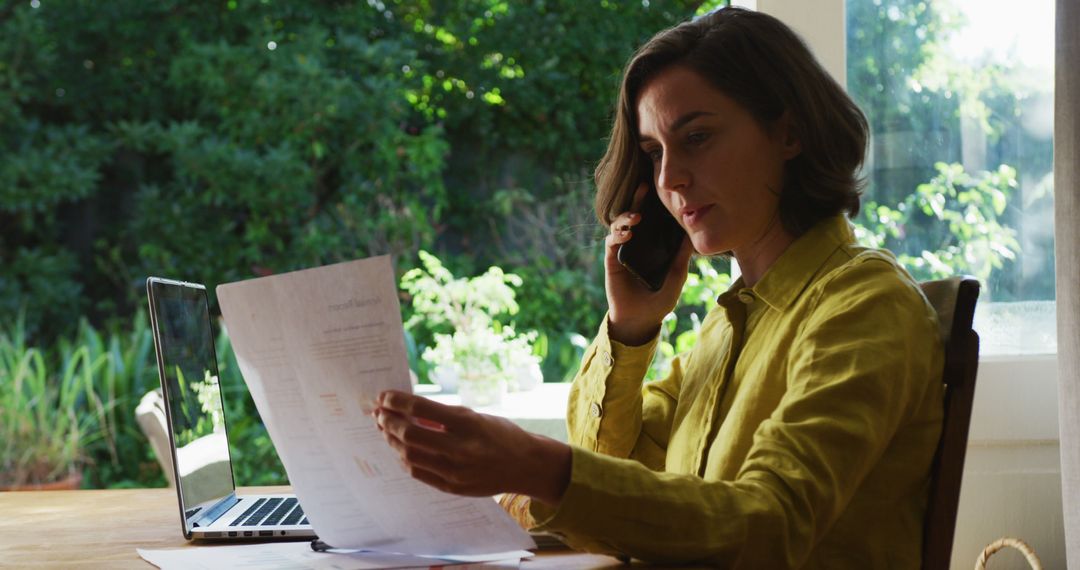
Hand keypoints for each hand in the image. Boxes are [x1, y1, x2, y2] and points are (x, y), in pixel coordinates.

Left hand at [374, 390, 570, 505]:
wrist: (525, 466)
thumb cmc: (500, 435)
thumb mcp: (475, 416)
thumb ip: (443, 415)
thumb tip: (407, 409)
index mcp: (467, 424)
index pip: (420, 408)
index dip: (397, 401)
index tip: (384, 396)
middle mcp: (459, 448)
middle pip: (409, 434)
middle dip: (387, 421)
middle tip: (379, 413)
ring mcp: (454, 471)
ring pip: (409, 455)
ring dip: (392, 440)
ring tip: (386, 430)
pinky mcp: (452, 487)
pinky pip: (418, 472)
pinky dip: (405, 459)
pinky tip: (401, 449)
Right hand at [605, 183, 693, 345]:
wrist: (641, 319)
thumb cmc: (660, 300)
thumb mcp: (676, 276)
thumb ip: (682, 257)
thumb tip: (692, 236)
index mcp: (652, 245)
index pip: (653, 219)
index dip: (654, 204)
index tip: (660, 189)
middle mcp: (637, 244)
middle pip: (635, 215)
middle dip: (638, 200)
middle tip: (644, 186)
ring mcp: (623, 250)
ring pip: (620, 225)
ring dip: (626, 217)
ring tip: (637, 217)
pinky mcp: (612, 260)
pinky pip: (612, 242)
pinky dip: (618, 235)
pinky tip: (628, 235)